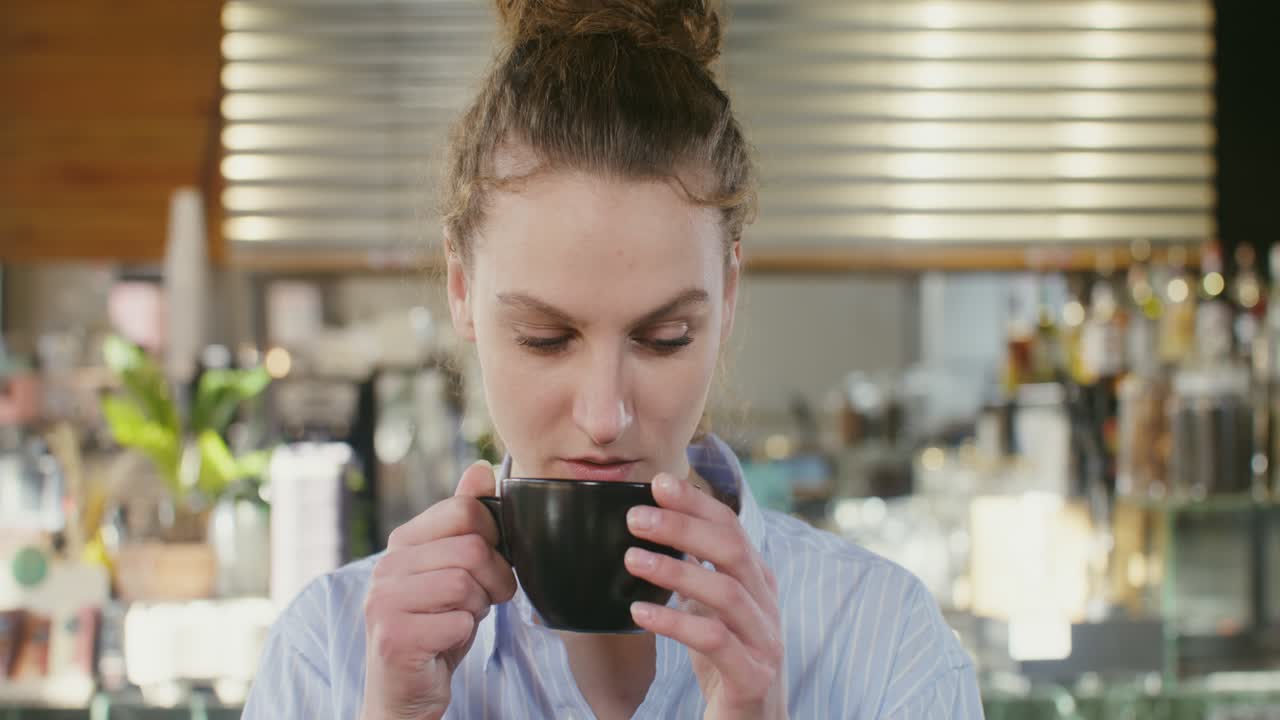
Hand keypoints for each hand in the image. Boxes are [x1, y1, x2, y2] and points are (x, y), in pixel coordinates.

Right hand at [360, 461, 517, 719]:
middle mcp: (386, 566)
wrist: (405, 690)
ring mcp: (385, 601)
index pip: (465, 510)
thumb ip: (464, 520)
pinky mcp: (394, 638)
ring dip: (478, 608)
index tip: (488, 564)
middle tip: (484, 599)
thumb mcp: (453, 568)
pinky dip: (465, 634)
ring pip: (466, 584)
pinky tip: (446, 641)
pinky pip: (458, 622)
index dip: (493, 539)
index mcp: (402, 542)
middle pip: (473, 548)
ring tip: (461, 618)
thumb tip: (481, 468)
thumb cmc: (435, 626)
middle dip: (494, 579)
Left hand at [624, 473, 786, 719]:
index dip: (697, 503)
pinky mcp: (752, 676)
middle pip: (732, 550)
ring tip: (631, 560)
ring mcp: (764, 640)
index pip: (731, 527)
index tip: (658, 483)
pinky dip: (676, 622)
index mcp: (757, 581)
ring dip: (676, 571)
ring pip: (725, 592)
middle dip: (683, 527)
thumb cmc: (727, 662)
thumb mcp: (711, 609)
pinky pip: (715, 641)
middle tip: (635, 518)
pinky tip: (640, 613)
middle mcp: (766, 605)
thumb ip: (696, 573)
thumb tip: (657, 526)